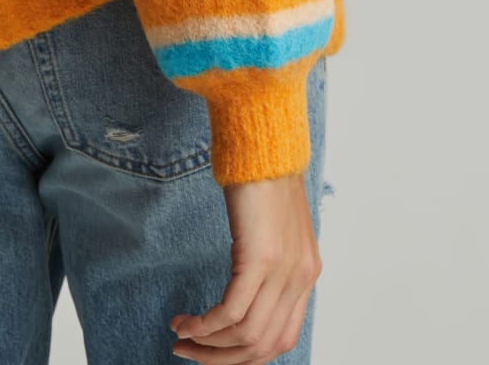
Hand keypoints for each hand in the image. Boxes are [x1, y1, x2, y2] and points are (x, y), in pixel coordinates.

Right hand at [169, 172, 320, 363]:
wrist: (264, 145)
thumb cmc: (264, 177)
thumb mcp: (276, 227)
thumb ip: (271, 260)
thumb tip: (247, 288)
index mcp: (306, 274)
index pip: (282, 337)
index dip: (247, 355)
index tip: (216, 351)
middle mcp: (300, 278)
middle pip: (263, 345)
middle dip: (222, 359)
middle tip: (190, 354)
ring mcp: (283, 270)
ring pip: (246, 335)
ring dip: (209, 346)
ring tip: (182, 338)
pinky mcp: (259, 258)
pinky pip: (231, 312)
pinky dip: (205, 325)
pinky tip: (186, 321)